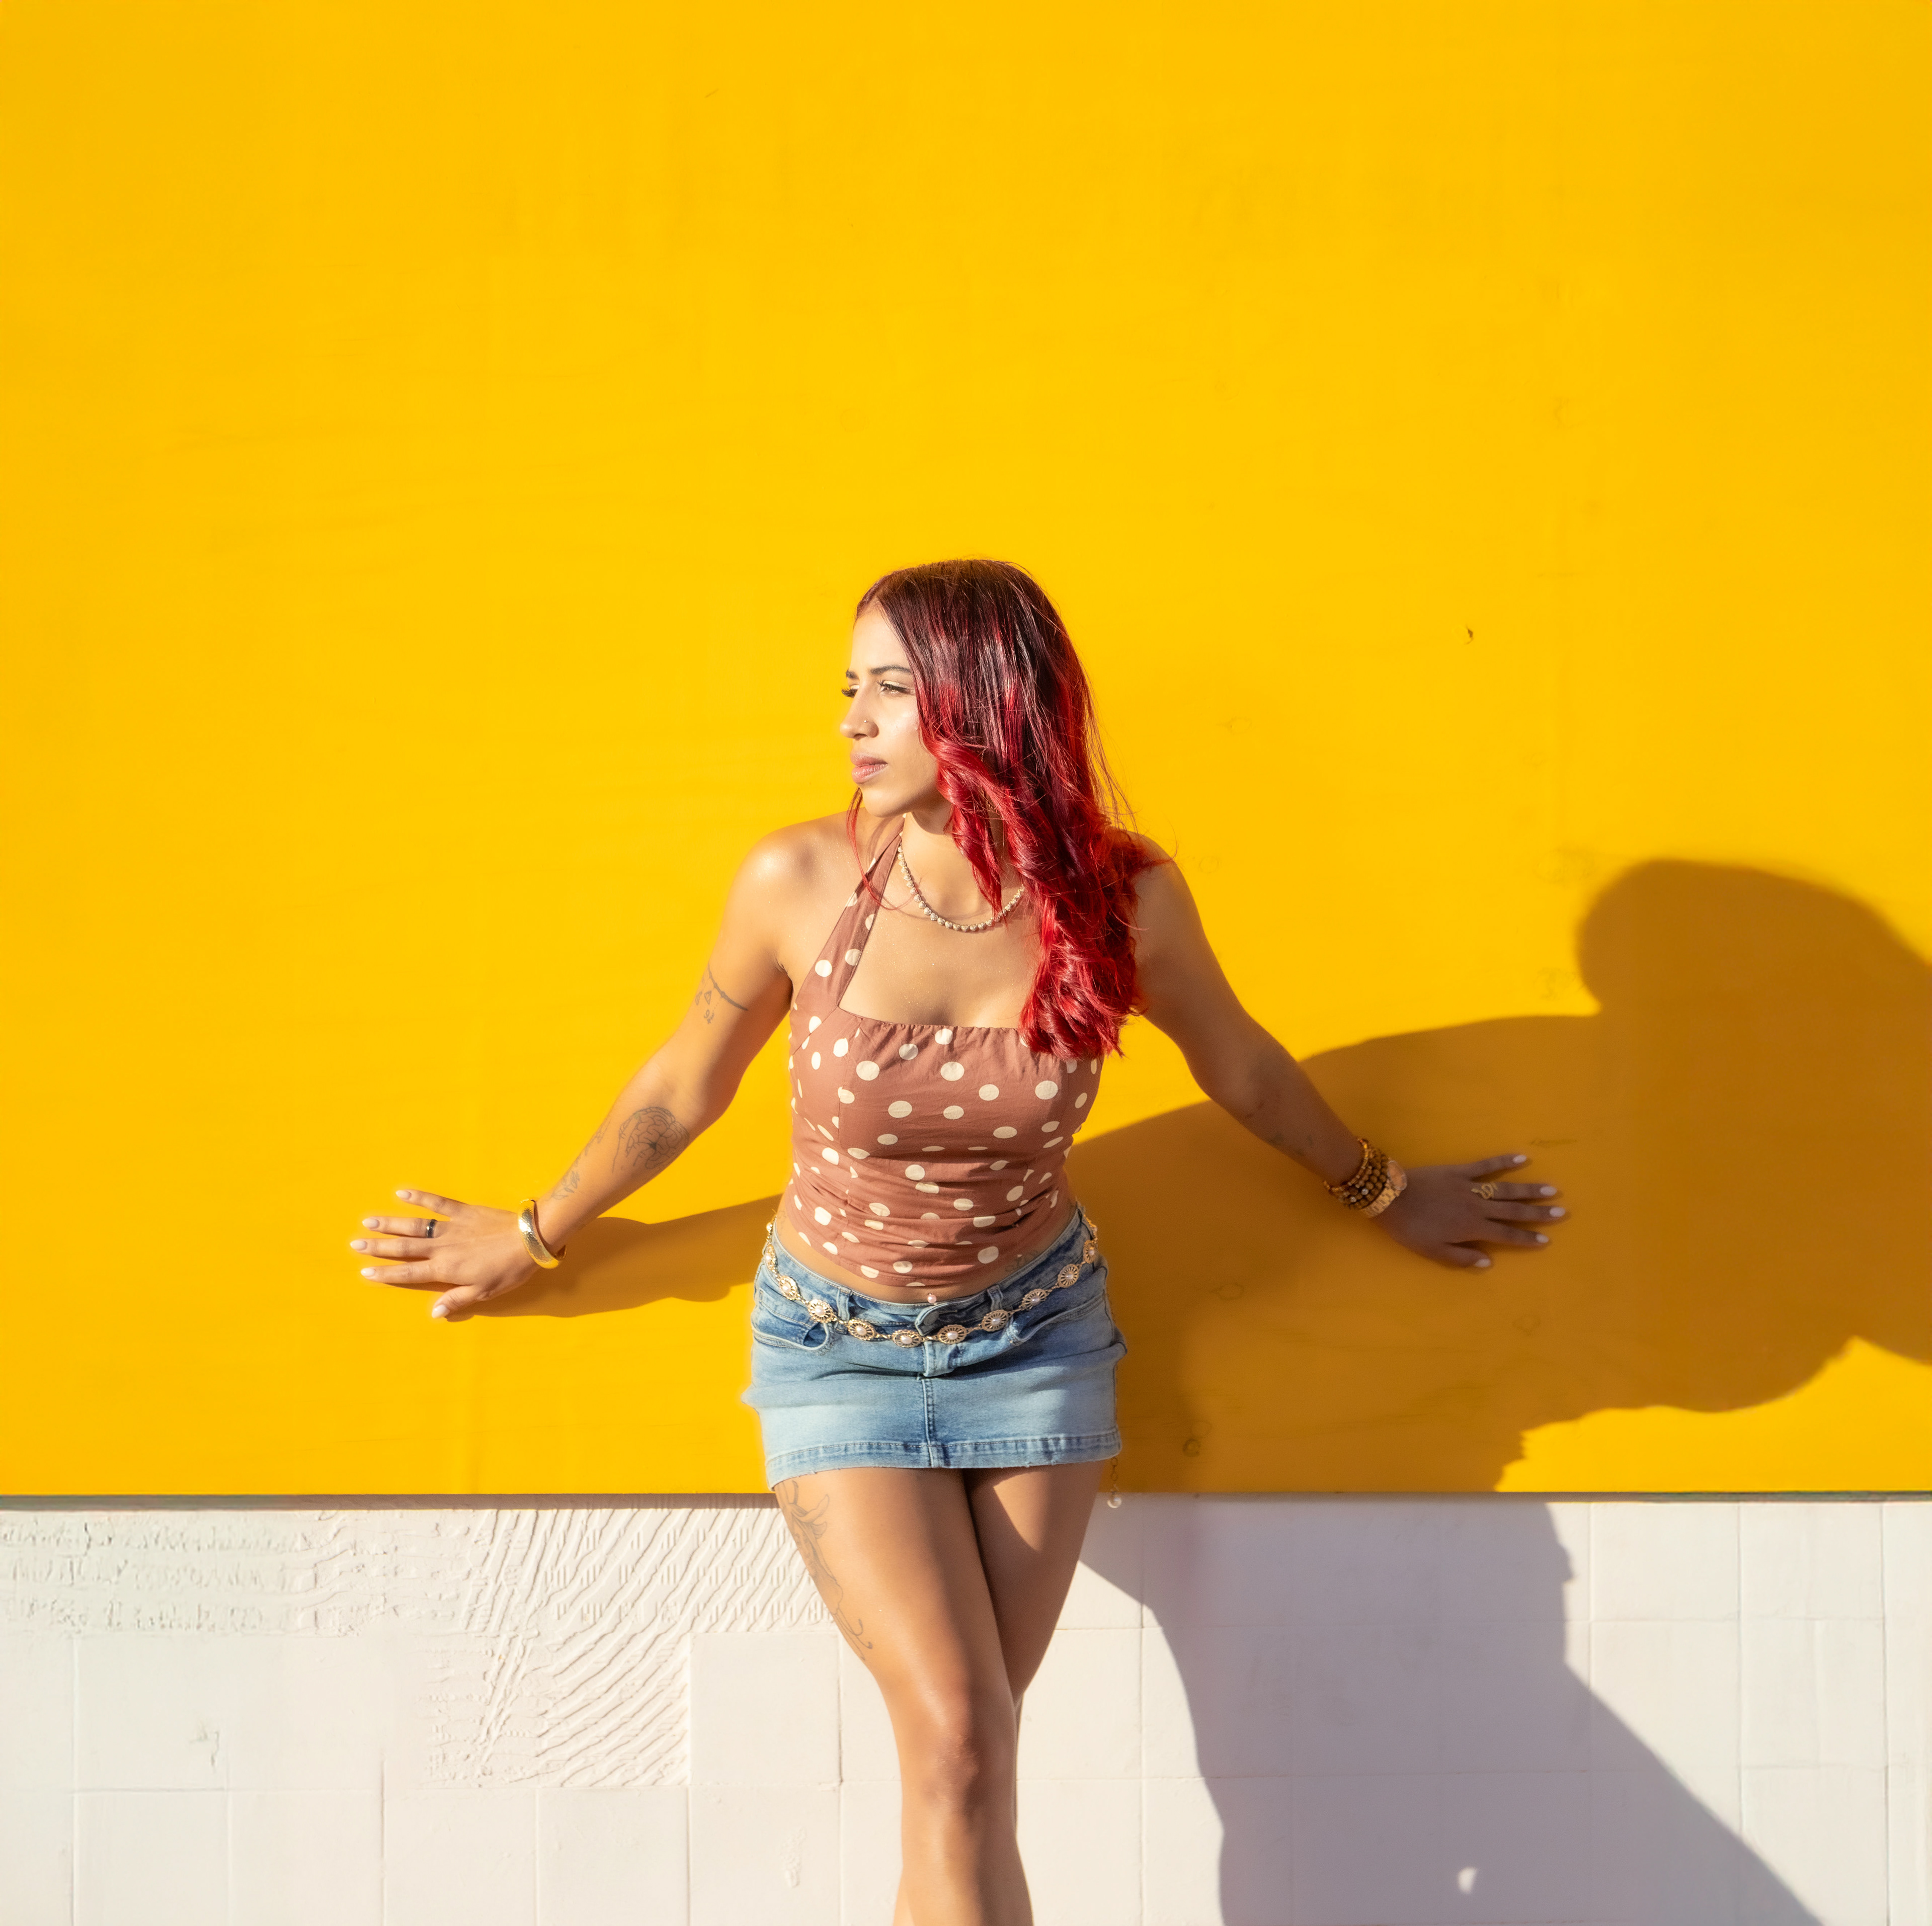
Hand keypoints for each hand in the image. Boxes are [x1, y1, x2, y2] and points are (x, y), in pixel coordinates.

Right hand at [349, 1188, 541, 1320]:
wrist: (530, 1239)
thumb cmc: (509, 1270)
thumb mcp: (484, 1292)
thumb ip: (456, 1300)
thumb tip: (432, 1314)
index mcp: (446, 1269)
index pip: (409, 1274)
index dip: (386, 1274)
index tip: (365, 1272)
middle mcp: (442, 1248)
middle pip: (404, 1248)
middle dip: (378, 1247)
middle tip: (355, 1244)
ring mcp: (451, 1227)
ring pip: (415, 1225)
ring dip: (391, 1223)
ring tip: (369, 1221)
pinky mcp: (463, 1210)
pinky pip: (437, 1202)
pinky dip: (419, 1197)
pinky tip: (402, 1192)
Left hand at [1372, 1153, 1565, 1270]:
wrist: (1390, 1196)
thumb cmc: (1410, 1228)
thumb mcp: (1434, 1252)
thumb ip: (1462, 1258)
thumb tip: (1490, 1262)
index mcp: (1472, 1228)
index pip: (1506, 1236)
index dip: (1527, 1239)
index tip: (1547, 1240)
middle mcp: (1477, 1207)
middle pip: (1513, 1211)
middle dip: (1538, 1213)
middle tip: (1562, 1212)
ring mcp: (1470, 1187)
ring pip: (1506, 1188)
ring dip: (1530, 1189)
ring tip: (1552, 1189)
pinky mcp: (1459, 1171)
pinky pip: (1485, 1165)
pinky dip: (1504, 1161)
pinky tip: (1522, 1158)